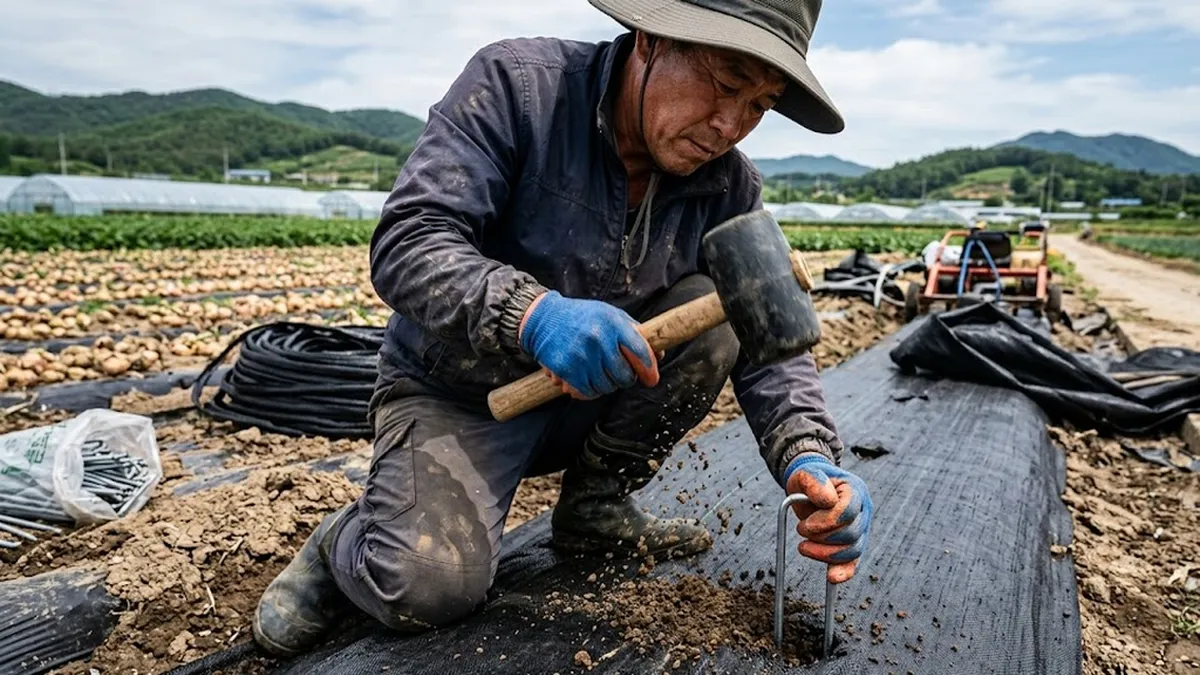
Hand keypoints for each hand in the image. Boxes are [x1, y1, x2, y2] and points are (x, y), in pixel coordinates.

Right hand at [518, 291, 658, 398]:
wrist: (544, 318)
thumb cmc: (582, 317)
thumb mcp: (611, 315)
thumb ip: (634, 334)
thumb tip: (659, 356)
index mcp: (613, 323)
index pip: (640, 352)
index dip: (649, 370)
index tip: (652, 379)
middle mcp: (598, 339)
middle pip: (625, 376)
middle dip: (625, 378)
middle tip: (618, 373)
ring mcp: (581, 355)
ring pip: (606, 387)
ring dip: (606, 385)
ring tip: (599, 372)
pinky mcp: (566, 370)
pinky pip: (587, 392)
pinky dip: (589, 391)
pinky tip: (586, 379)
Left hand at [784, 452, 872, 583]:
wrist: (809, 487)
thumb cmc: (809, 479)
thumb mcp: (806, 473)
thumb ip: (814, 481)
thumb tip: (828, 499)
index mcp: (855, 490)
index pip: (848, 511)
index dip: (827, 521)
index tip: (806, 524)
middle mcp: (863, 510)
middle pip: (851, 533)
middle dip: (823, 537)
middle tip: (801, 530)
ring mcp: (860, 528)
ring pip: (852, 550)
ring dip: (825, 553)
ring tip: (804, 546)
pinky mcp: (852, 544)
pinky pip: (853, 561)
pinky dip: (844, 571)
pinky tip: (832, 577)